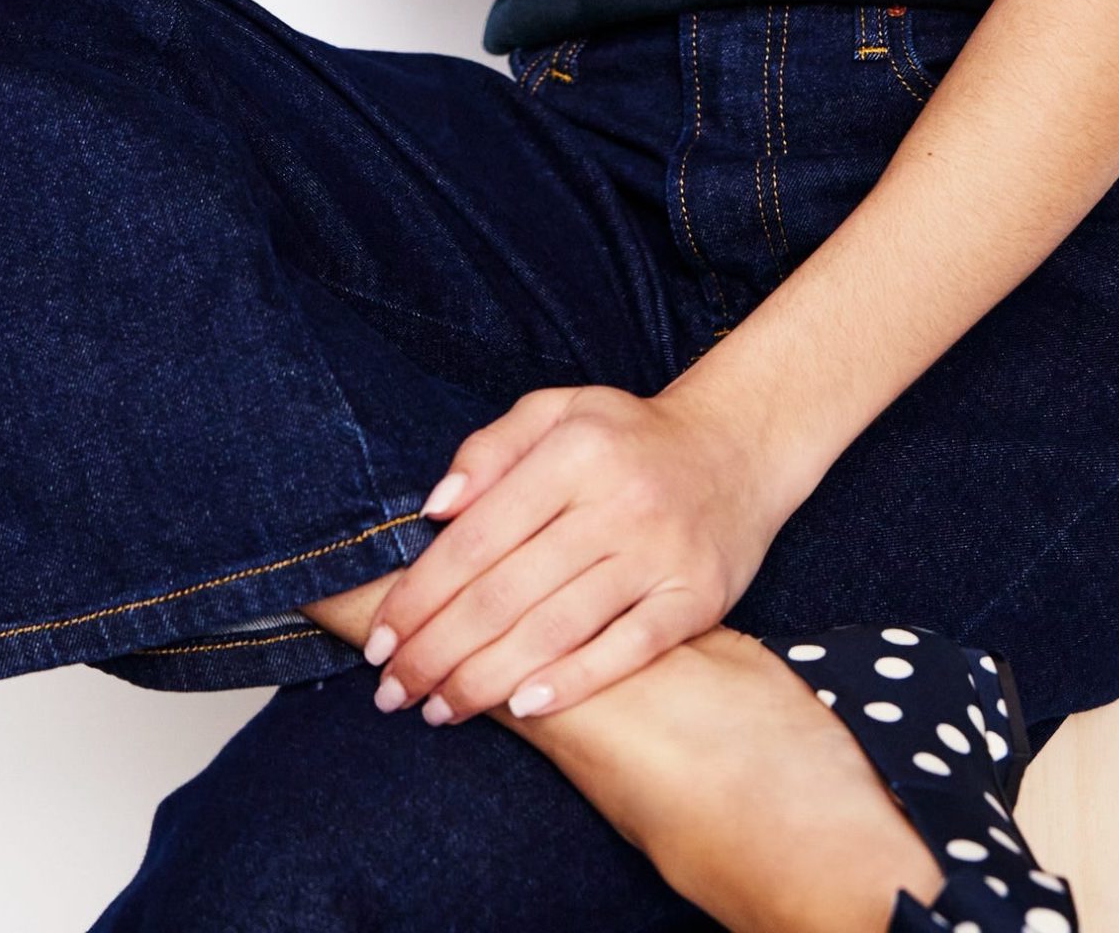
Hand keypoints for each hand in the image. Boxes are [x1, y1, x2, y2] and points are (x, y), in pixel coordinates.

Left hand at [360, 381, 790, 726]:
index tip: (381, 640)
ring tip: (440, 708)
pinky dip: (573, 682)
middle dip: (439, 650)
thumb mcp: (558, 410)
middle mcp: (617, 502)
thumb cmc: (628, 437)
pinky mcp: (696, 598)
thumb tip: (433, 507)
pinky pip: (627, 649)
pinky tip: (524, 706)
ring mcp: (659, 553)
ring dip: (488, 678)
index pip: (478, 536)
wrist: (737, 450)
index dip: (421, 595)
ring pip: (556, 628)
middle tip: (394, 691)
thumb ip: (490, 448)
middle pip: (507, 592)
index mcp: (574, 451)